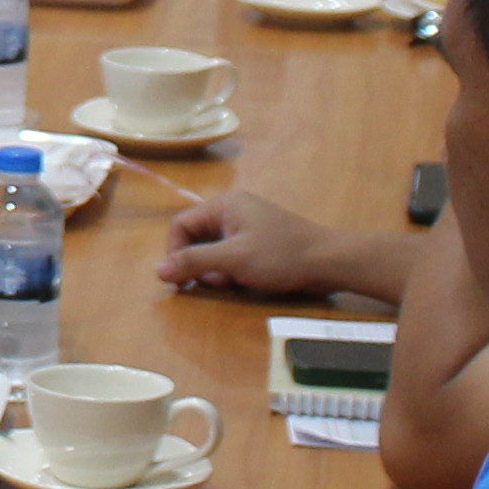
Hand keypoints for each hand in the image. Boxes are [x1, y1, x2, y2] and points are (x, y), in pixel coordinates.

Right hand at [155, 185, 392, 301]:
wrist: (330, 262)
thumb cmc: (282, 256)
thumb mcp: (234, 260)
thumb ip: (194, 262)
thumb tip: (157, 271)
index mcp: (224, 205)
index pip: (181, 225)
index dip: (175, 252)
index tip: (181, 279)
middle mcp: (233, 211)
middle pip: (197, 238)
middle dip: (201, 265)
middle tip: (218, 283)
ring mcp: (248, 227)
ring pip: (214, 251)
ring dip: (218, 272)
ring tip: (236, 283)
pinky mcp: (259, 243)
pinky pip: (232, 256)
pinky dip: (233, 272)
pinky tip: (248, 282)